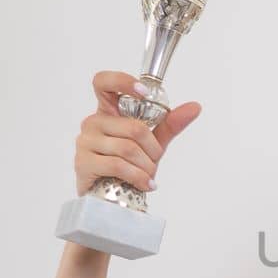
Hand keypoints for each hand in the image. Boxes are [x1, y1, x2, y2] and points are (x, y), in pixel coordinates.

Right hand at [74, 70, 201, 196]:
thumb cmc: (129, 165)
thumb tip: (195, 107)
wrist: (113, 196)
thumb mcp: (152, 143)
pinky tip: (144, 184)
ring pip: (128, 148)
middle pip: (133, 127)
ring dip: (146, 166)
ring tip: (147, 175)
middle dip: (153, 149)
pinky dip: (138, 177)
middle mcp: (93, 122)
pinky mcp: (83, 162)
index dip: (122, 81)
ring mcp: (85, 141)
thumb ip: (170, 124)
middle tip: (154, 161)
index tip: (144, 94)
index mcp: (108, 111)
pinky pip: (117, 165)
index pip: (104, 82)